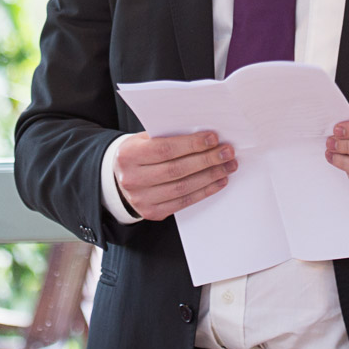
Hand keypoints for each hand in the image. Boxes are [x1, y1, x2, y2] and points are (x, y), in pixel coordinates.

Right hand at [113, 131, 237, 220]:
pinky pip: (183, 202)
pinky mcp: (152, 212)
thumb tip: (205, 137)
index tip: (213, 139)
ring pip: (183, 187)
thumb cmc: (139, 154)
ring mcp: (141, 199)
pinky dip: (204, 191)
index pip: (165, 149)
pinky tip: (218, 181)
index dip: (191, 144)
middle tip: (227, 153)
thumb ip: (168, 136)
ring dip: (210, 176)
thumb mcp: (145, 139)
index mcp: (129, 155)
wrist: (121, 178)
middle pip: (176, 169)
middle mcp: (132, 179)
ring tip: (227, 166)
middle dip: (206, 160)